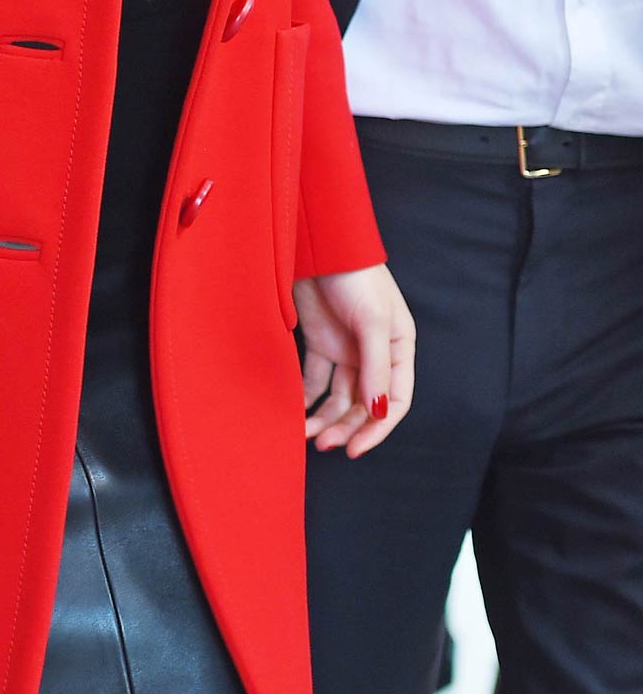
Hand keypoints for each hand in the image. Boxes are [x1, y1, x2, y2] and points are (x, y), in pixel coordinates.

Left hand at [296, 263, 415, 457]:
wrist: (318, 245)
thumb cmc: (356, 277)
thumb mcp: (373, 321)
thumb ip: (376, 367)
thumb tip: (378, 411)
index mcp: (399, 348)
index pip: (395, 400)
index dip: (377, 428)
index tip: (355, 448)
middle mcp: (375, 354)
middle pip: (364, 404)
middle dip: (346, 427)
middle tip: (324, 444)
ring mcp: (346, 349)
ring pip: (338, 397)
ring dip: (324, 417)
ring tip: (305, 434)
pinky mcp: (319, 342)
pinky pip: (315, 380)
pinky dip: (305, 397)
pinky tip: (294, 411)